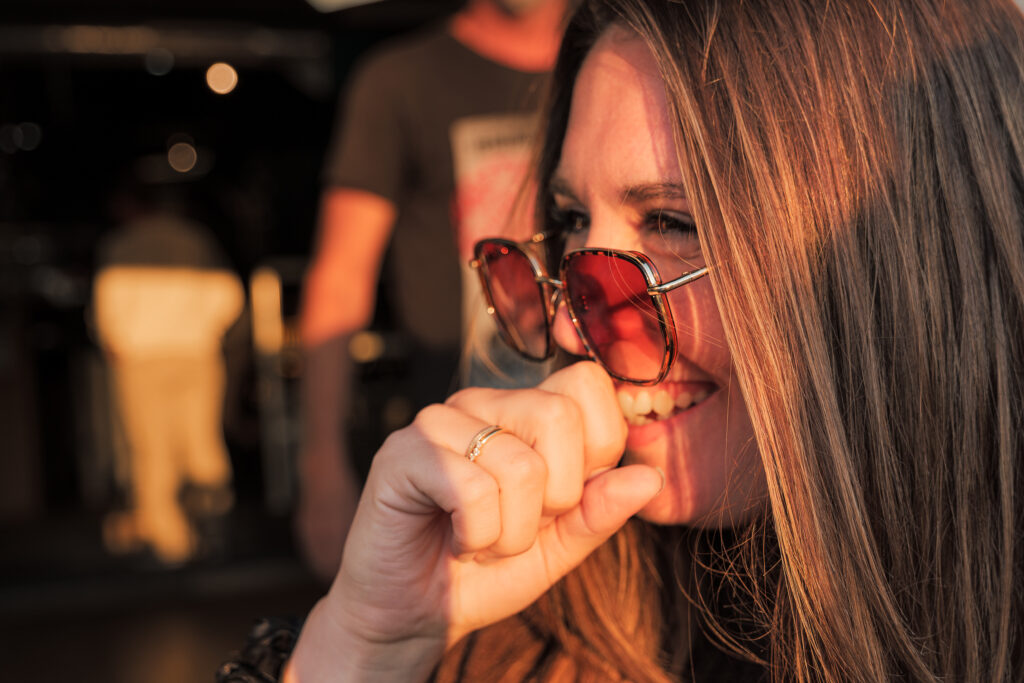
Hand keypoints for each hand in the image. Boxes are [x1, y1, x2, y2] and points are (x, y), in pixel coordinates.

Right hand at [285, 362, 662, 681]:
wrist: (412, 614)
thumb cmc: (484, 573)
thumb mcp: (559, 547)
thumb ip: (601, 510)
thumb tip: (651, 476)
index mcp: (525, 411)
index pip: (588, 383)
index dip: (597, 450)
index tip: (563, 498)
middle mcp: (483, 403)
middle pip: (559, 416)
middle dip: (556, 497)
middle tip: (520, 525)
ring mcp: (440, 421)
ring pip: (520, 465)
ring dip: (511, 533)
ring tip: (482, 541)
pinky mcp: (403, 452)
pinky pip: (472, 489)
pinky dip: (476, 535)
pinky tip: (454, 539)